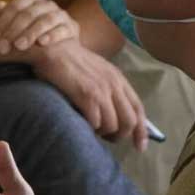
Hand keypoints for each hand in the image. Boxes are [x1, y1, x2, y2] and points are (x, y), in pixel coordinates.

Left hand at [0, 0, 78, 54]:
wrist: (61, 42)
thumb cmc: (31, 32)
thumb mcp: (16, 23)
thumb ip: (3, 16)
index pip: (15, 7)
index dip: (1, 22)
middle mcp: (47, 4)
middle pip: (28, 14)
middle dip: (12, 31)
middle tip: (1, 48)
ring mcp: (60, 15)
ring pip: (45, 21)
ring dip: (30, 33)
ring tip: (19, 46)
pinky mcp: (71, 27)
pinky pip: (62, 30)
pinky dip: (52, 36)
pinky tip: (42, 43)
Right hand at [33, 39, 148, 151]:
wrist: (53, 48)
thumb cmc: (70, 60)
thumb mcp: (97, 70)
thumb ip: (109, 87)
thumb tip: (116, 112)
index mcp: (118, 79)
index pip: (138, 109)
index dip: (141, 130)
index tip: (140, 146)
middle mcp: (114, 85)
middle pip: (129, 121)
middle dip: (120, 135)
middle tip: (108, 138)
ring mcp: (101, 90)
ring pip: (112, 125)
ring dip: (102, 133)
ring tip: (92, 129)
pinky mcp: (86, 95)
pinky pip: (95, 122)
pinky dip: (90, 128)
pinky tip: (82, 123)